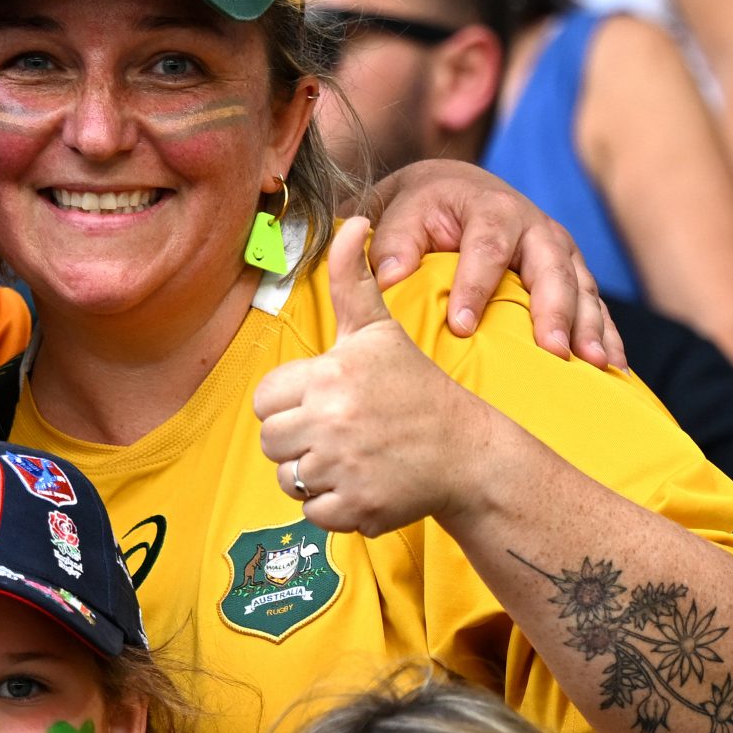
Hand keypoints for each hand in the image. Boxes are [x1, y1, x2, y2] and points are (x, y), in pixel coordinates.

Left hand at [254, 220, 497, 536]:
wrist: (467, 452)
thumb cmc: (415, 388)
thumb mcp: (380, 330)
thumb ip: (353, 279)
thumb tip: (354, 220)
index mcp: (329, 376)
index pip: (265, 400)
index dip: (289, 403)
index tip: (325, 401)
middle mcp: (331, 421)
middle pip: (270, 441)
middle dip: (298, 440)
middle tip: (340, 433)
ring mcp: (344, 467)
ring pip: (287, 478)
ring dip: (313, 473)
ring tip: (352, 456)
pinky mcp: (356, 507)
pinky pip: (311, 512)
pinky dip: (333, 505)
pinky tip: (363, 483)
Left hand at [360, 160, 623, 368]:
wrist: (452, 189)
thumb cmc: (422, 209)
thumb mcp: (401, 214)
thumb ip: (394, 243)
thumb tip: (390, 279)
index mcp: (491, 209)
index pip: (486, 248)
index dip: (476, 286)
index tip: (463, 328)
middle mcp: (534, 226)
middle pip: (550, 268)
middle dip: (554, 310)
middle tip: (552, 351)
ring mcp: (558, 250)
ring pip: (581, 287)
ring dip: (590, 326)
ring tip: (595, 365)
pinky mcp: (571, 271)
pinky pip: (594, 302)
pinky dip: (606, 334)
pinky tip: (613, 367)